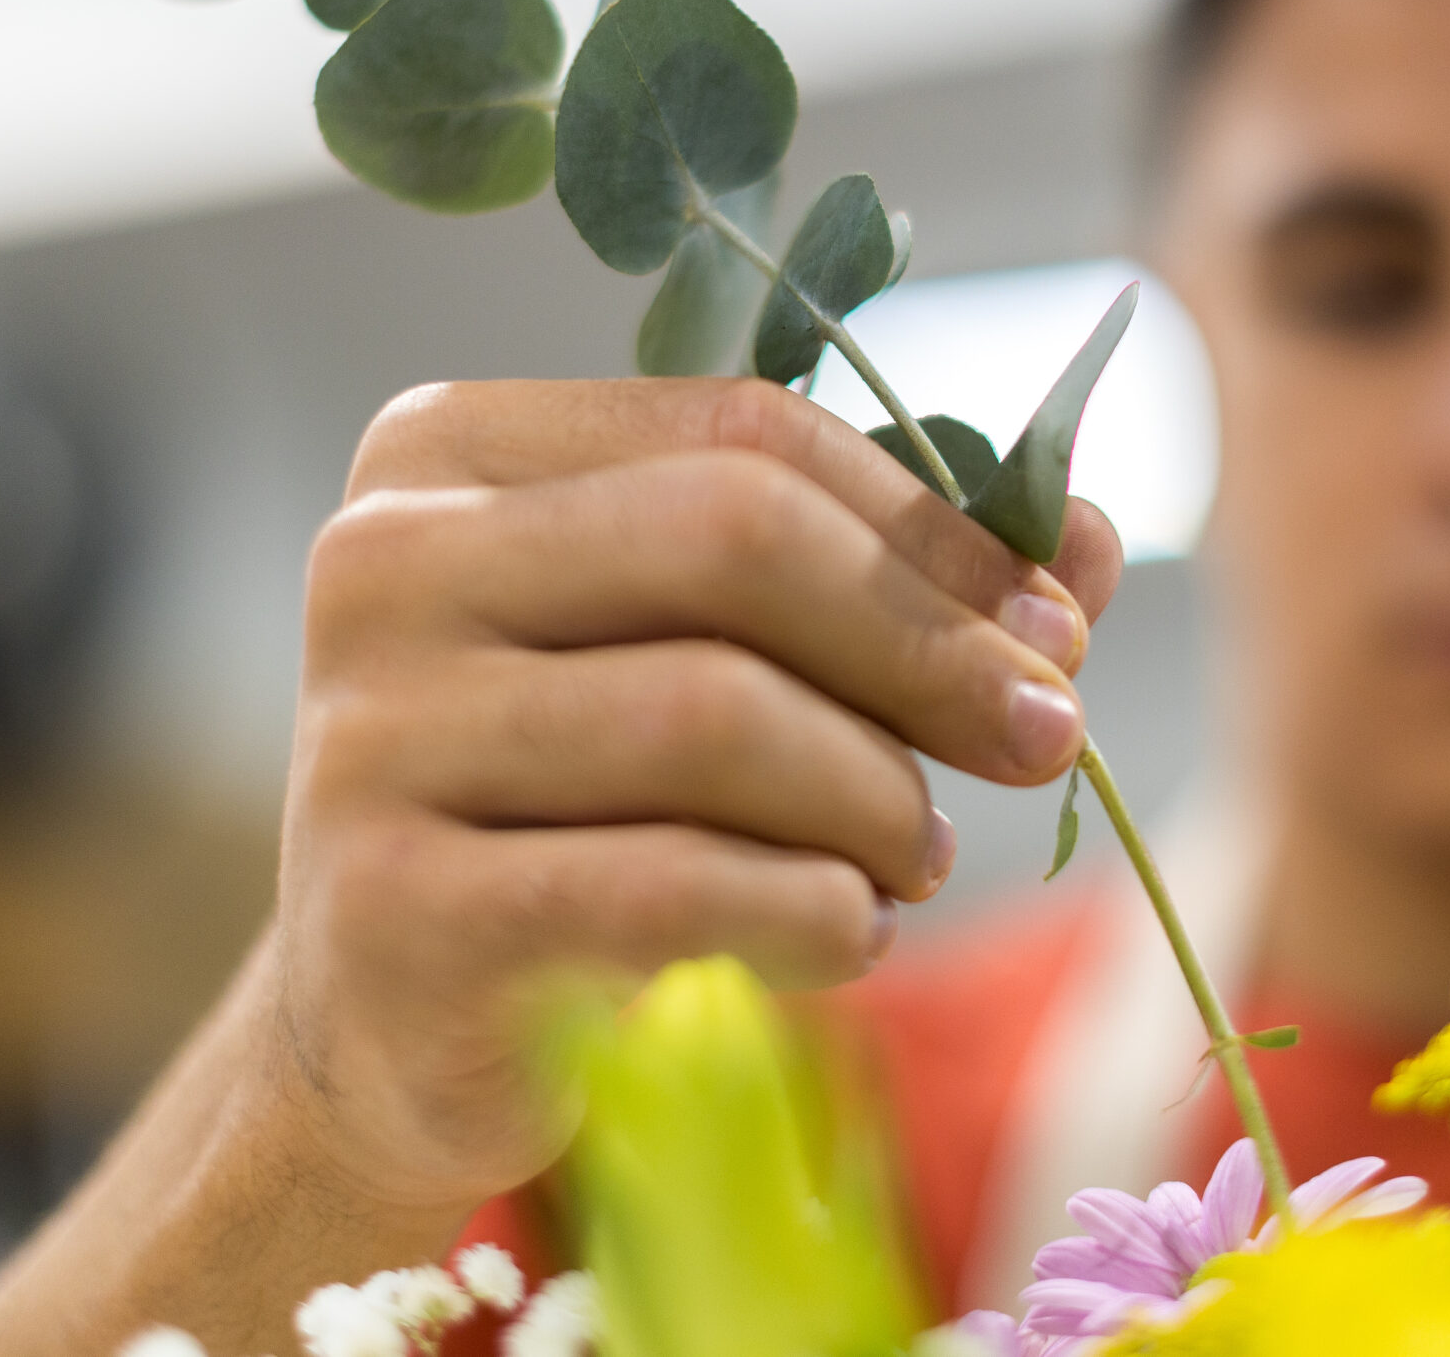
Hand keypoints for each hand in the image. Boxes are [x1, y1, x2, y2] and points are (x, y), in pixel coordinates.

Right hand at [0, 376, 1120, 1355]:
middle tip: (1047, 741)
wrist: (398, 1021)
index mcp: (449, 451)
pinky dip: (809, 910)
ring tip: (918, 856)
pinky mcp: (392, 911)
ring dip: (876, 796)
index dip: (932, 525)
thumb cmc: (582, 802)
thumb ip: (882, 579)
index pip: (741, 429)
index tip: (1057, 629)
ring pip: (712, 713)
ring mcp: (365, 738)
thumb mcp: (713, 658)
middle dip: (929, 645)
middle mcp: (383, 564)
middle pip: (731, 537)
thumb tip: (1084, 539)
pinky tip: (848, 934)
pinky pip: (666, 885)